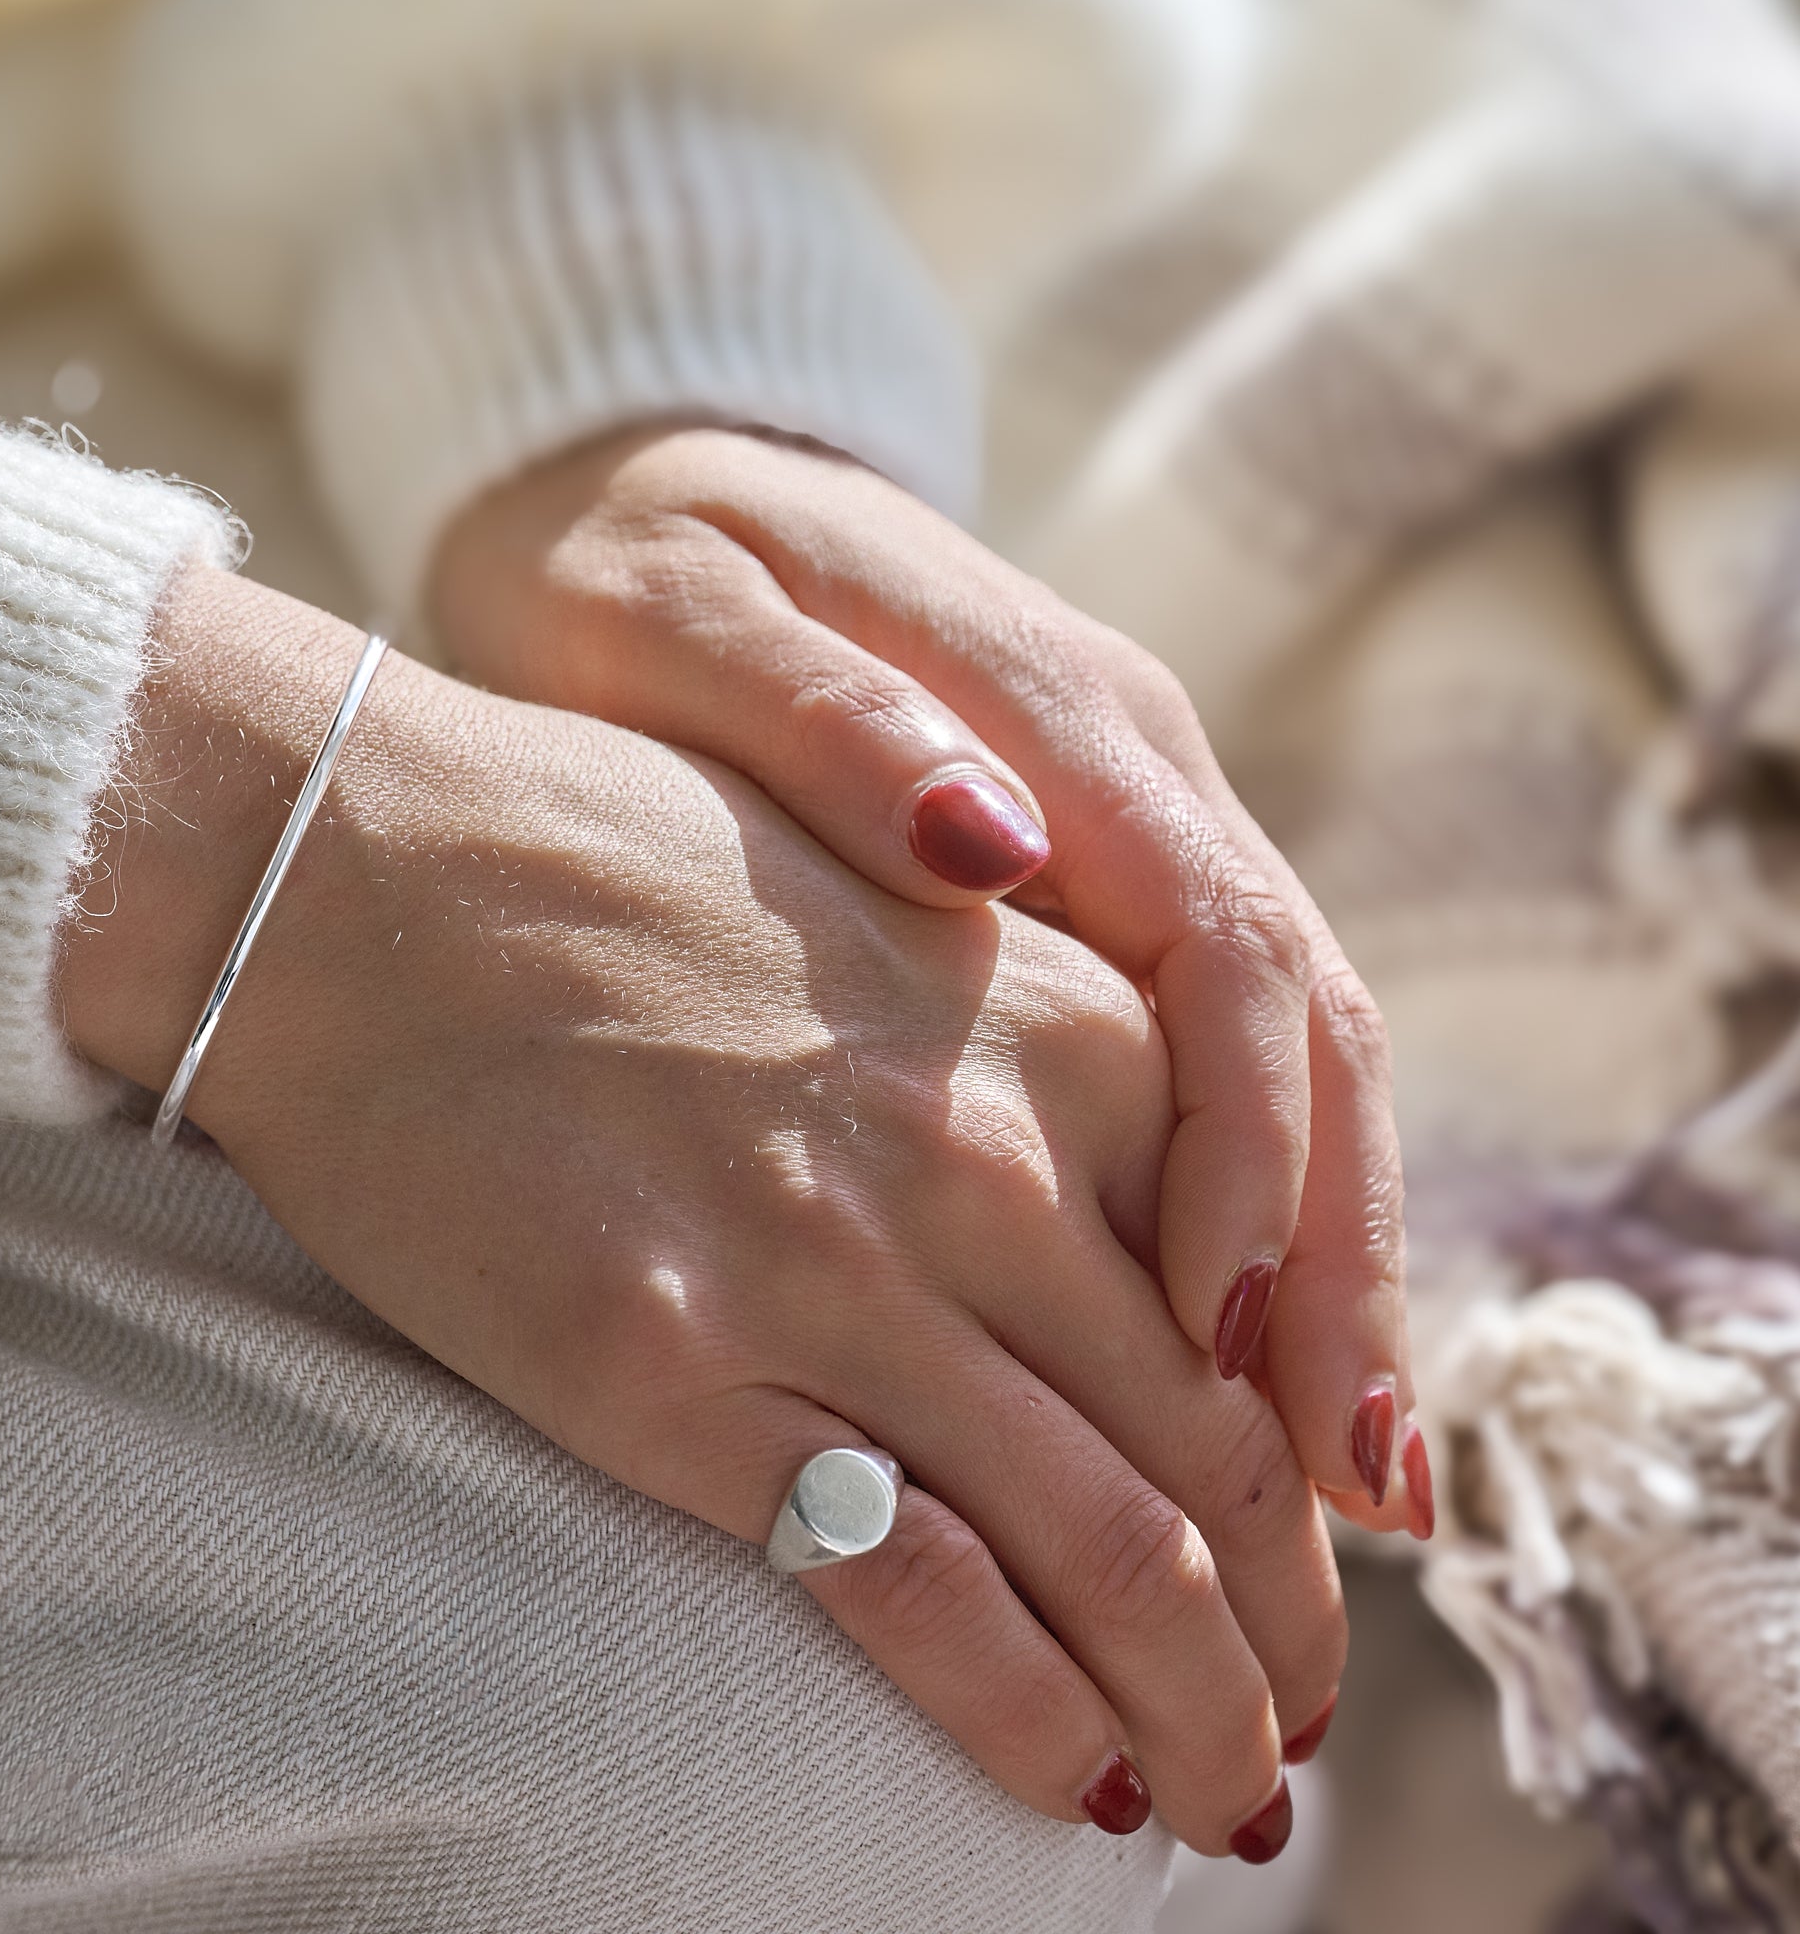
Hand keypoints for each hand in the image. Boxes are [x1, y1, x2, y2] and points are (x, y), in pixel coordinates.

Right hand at [59, 563, 1344, 1855]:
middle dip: (1286, 1637)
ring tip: (1224, 1811)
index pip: (1261, 1309)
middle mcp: (982, 1157)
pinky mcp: (676, 1372)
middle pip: (1215, 1458)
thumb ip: (1031, 1055)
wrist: (365, 865)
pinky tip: (1067, 1787)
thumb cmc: (613, 868)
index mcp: (1059, 1032)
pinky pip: (916, 1593)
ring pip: (1109, 1551)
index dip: (1313, 1475)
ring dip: (1197, 1715)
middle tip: (1300, 1736)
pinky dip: (1025, 1717)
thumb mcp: (884, 910)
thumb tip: (1139, 1235)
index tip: (1317, 1568)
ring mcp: (835, 1270)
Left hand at [432, 426, 1423, 1533]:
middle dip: (1337, 1254)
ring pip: (1287, 1063)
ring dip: (1322, 1261)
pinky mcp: (1086, 888)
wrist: (640, 505)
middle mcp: (1136, 778)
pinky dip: (1246, 1211)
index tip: (1209, 1339)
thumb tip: (995, 845)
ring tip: (1334, 1466)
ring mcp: (1128, 831)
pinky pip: (1206, 1062)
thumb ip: (826, 721)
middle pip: (1302, 1032)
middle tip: (1352, 1483)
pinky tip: (1231, 1352)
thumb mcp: (680, 618)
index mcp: (1063, 712)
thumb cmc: (638, 574)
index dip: (1245, 1151)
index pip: (1220, 951)